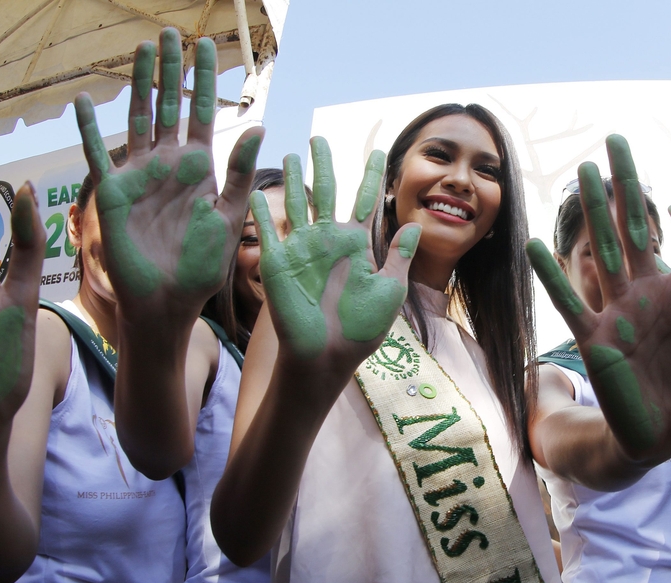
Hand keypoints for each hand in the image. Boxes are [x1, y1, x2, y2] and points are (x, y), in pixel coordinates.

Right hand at [75, 29, 262, 324]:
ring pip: (137, 119)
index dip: (204, 81)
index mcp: (198, 169)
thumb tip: (259, 128)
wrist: (168, 298)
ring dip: (138, 84)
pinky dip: (90, 129)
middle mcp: (167, 165)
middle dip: (170, 70)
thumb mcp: (228, 217)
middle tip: (170, 32)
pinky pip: (98, 155)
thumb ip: (238, 174)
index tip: (210, 46)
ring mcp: (138, 175)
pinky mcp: (112, 192)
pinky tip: (85, 101)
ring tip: (142, 49)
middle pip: (167, 105)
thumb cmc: (201, 266)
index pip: (202, 113)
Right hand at [253, 137, 419, 387]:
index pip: (366, 200)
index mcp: (356, 244)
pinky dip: (261, 209)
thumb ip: (398, 256)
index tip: (377, 151)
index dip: (372, 175)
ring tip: (290, 154)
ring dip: (292, 178)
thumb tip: (414, 226)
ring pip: (296, 202)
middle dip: (324, 163)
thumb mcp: (389, 290)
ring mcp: (302, 248)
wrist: (326, 355)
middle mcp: (329, 240)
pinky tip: (256, 190)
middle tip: (320, 137)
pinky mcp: (277, 261)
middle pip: (327, 190)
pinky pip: (268, 229)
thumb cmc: (360, 329)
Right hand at [527, 135, 670, 462]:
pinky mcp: (596, 338)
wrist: (663, 434)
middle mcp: (651, 291)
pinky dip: (553, 276)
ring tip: (582, 173)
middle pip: (638, 226)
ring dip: (593, 212)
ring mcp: (620, 311)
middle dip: (630, 182)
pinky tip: (537, 245)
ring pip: (604, 251)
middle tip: (617, 139)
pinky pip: (571, 302)